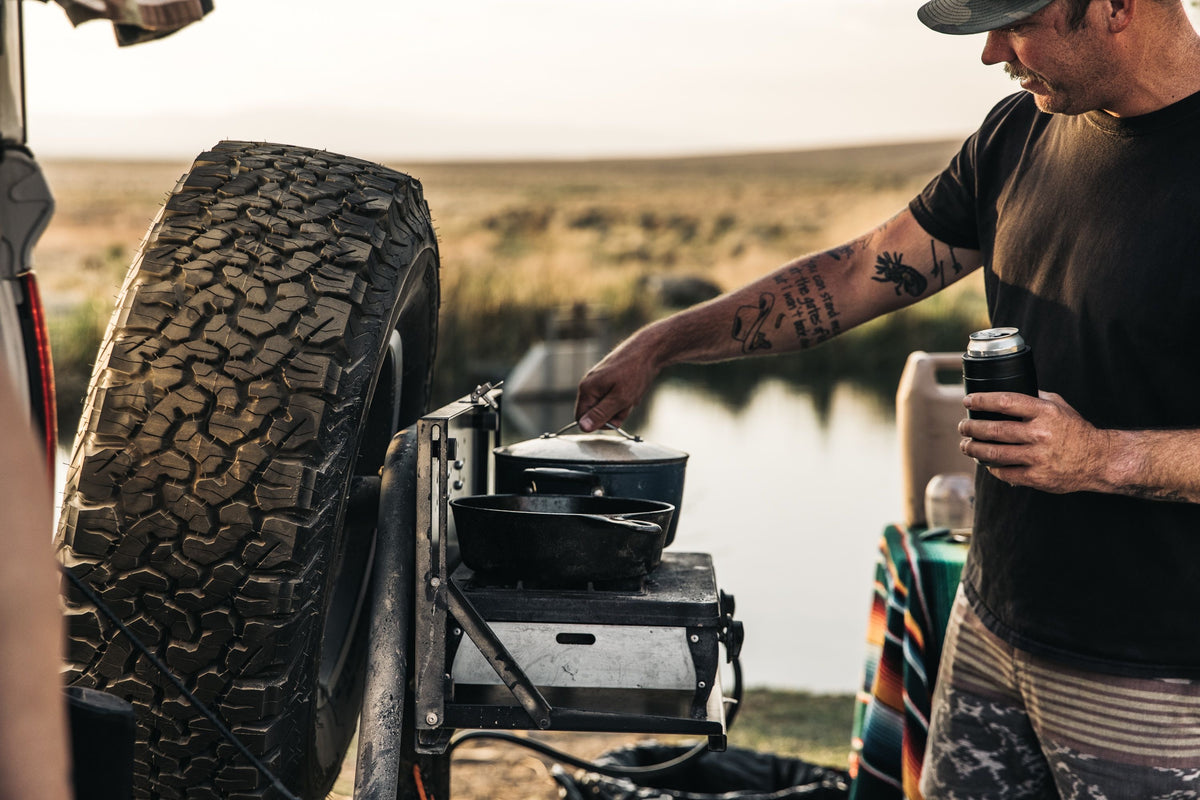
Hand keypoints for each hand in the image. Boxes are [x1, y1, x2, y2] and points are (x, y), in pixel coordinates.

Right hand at [574, 331, 661, 431]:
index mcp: (587, 389)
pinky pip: (614, 397)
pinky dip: (625, 398)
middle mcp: (589, 385)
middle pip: (596, 413)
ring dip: (622, 406)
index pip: (581, 419)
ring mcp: (599, 381)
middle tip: (627, 403)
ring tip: (632, 395)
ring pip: (607, 406)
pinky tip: (633, 390)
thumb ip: (601, 414)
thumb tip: (583, 427)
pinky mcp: (609, 379)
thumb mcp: (620, 399)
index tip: (616, 417)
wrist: (649, 350)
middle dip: (613, 414)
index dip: (599, 423)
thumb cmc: (635, 372)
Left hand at [959, 390, 1112, 492]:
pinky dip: (992, 467)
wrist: (1098, 460)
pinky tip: (986, 462)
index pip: (1006, 402)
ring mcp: (1038, 457)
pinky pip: (1006, 472)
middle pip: (995, 429)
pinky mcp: (1037, 477)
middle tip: (963, 426)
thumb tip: (1009, 390)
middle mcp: (1040, 434)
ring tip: (966, 445)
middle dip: (972, 428)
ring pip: (995, 453)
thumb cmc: (1076, 431)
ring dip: (974, 449)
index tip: (968, 401)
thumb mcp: (1059, 406)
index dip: (982, 400)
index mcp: (1045, 412)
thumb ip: (1035, 397)